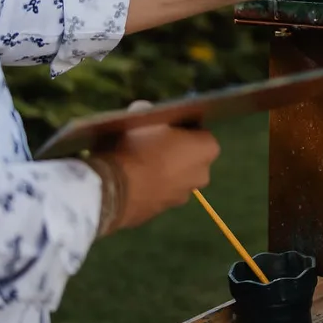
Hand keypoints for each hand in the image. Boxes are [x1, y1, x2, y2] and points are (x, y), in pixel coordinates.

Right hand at [98, 124, 220, 232]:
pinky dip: (151, 187)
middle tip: (151, 144)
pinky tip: (132, 180)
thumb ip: (152, 112)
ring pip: (176, 177)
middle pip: (190, 157)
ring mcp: (184, 196)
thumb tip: (146, 111)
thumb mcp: (143, 117)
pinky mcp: (164, 210)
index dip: (182, 128)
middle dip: (176, 151)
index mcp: (207, 148)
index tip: (165, 127)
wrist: (115, 189)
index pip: (200, 132)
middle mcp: (203, 174)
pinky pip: (159, 193)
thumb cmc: (137, 147)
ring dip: (163, 171)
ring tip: (137, 163)